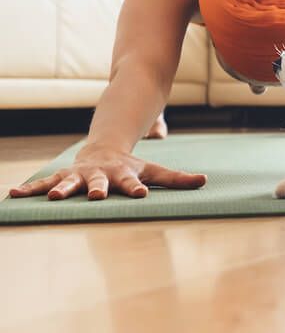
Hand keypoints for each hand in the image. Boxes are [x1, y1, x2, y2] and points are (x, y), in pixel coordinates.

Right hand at [7, 143, 206, 200]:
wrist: (105, 148)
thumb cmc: (131, 167)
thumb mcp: (155, 170)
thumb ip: (178, 178)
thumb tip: (205, 181)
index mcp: (124, 174)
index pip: (133, 182)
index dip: (136, 188)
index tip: (139, 195)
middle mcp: (100, 174)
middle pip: (99, 183)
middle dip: (96, 189)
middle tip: (95, 196)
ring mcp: (80, 175)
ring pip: (69, 183)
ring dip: (61, 189)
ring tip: (50, 196)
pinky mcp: (63, 176)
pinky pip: (44, 182)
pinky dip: (29, 188)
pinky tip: (12, 194)